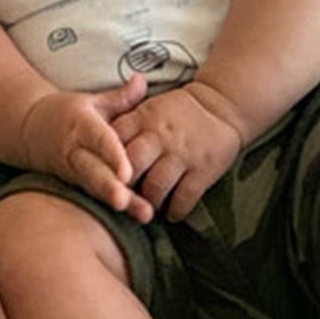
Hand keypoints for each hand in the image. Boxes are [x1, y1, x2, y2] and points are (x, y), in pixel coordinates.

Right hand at [20, 77, 152, 222]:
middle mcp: (74, 151)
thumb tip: (142, 80)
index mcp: (81, 125)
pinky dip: (113, 208)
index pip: (99, 140)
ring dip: (114, 202)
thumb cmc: (70, 113)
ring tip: (142, 214)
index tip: (126, 172)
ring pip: (93, 189)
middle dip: (108, 187)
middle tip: (123, 201)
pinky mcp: (75, 186)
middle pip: (92, 171)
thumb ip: (120, 97)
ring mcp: (73, 172)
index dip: (112, 155)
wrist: (30, 129)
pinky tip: (138, 216)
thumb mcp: (93, 101)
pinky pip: (94, 197)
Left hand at [111, 82, 243, 220]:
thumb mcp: (149, 108)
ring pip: (156, 187)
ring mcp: (182, 154)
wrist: (221, 105)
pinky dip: (175, 211)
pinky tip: (172, 214)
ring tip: (148, 208)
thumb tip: (98, 152)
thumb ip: (126, 127)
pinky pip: (184, 198)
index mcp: (143, 118)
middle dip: (122, 187)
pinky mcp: (203, 169)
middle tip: (121, 200)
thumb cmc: (177, 112)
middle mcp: (160, 136)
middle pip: (131, 167)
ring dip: (149, 203)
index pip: (114, 141)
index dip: (104, 162)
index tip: (101, 177)